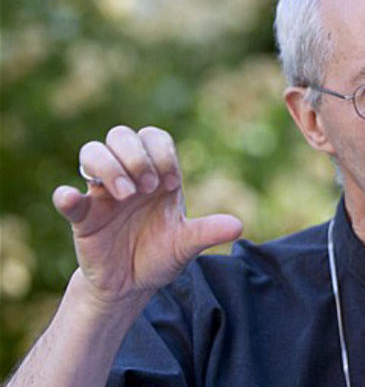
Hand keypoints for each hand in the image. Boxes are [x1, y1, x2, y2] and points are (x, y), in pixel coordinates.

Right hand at [53, 126, 242, 306]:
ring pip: (93, 153)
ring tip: (126, 194)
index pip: (155, 138)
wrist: (131, 285)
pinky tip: (70, 196)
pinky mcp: (83, 216)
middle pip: (122, 135)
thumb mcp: (186, 245)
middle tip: (149, 186)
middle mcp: (129, 176)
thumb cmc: (160, 256)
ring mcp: (102, 193)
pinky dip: (66, 195)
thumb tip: (239, 226)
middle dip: (136, 155)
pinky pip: (69, 198)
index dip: (162, 152)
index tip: (169, 183)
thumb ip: (208, 232)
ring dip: (109, 167)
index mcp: (157, 176)